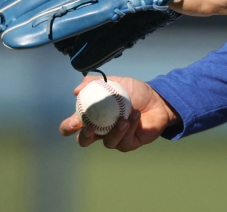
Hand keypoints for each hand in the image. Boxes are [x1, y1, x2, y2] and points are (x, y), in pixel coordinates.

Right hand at [59, 75, 177, 151]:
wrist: (157, 99)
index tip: (73, 123)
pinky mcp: (128, 144)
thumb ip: (95, 83)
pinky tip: (136, 116)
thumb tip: (76, 91)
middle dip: (85, 137)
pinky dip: (130, 127)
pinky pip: (124, 141)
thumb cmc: (134, 92)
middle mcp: (101, 130)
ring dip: (115, 130)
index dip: (68, 127)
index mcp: (93, 116)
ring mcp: (115, 138)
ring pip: (107, 142)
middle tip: (90, 129)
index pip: (74, 125)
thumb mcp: (115, 82)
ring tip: (124, 118)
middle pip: (85, 141)